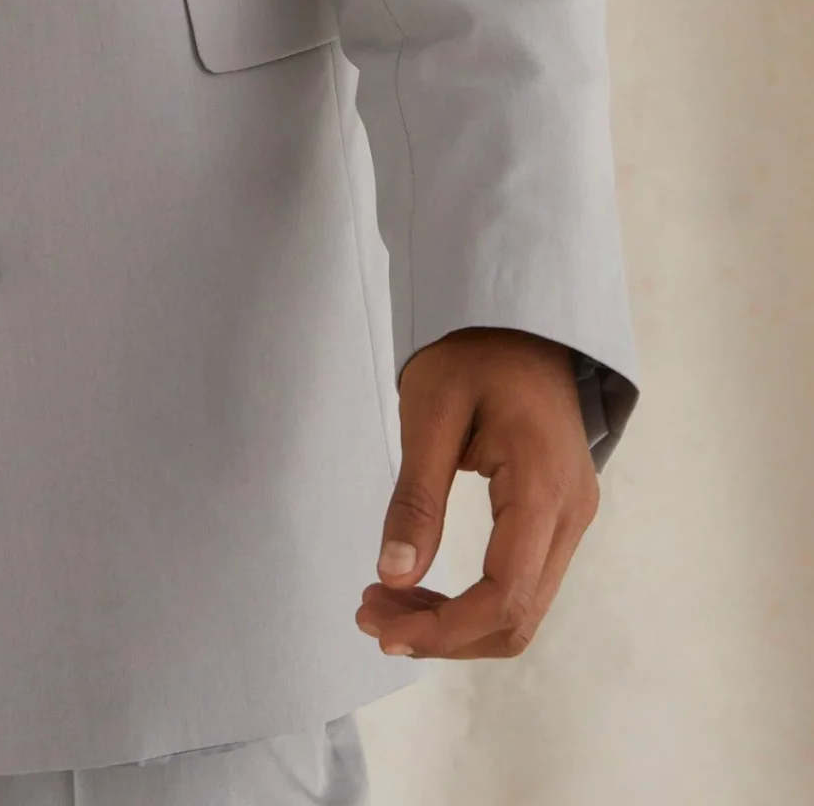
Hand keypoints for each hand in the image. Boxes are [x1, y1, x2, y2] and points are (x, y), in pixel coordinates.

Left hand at [355, 326, 599, 660]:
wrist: (521, 312)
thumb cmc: (473, 348)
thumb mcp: (431, 410)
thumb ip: (416, 499)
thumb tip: (394, 576)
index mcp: (544, 488)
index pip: (505, 595)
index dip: (445, 628)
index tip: (385, 626)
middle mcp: (572, 514)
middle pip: (518, 617)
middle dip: (444, 632)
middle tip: (372, 614)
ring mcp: (572, 515)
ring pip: (522, 607)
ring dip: (456, 622)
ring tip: (387, 603)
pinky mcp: (559, 513)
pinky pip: (522, 579)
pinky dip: (474, 597)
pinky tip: (422, 584)